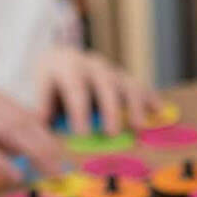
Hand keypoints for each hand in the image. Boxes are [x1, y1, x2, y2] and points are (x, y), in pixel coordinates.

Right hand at [0, 80, 65, 180]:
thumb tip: (21, 149)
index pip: (27, 115)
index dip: (50, 137)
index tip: (66, 157)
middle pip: (24, 123)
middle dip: (50, 148)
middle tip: (67, 169)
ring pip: (8, 132)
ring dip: (35, 154)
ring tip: (51, 173)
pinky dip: (0, 161)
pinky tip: (14, 174)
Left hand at [38, 47, 159, 136]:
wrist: (58, 63)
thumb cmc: (47, 87)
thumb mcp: (38, 92)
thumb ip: (41, 108)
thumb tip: (41, 124)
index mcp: (65, 65)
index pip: (74, 88)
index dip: (79, 110)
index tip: (82, 134)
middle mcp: (90, 64)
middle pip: (103, 84)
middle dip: (108, 109)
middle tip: (111, 133)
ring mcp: (109, 70)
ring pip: (125, 84)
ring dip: (133, 106)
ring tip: (137, 127)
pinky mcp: (123, 78)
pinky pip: (139, 87)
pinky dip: (150, 98)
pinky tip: (158, 111)